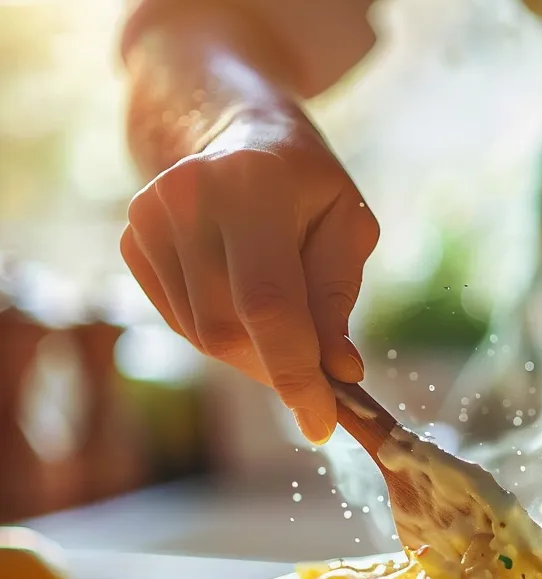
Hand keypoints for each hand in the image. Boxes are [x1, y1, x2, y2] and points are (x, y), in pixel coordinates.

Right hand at [120, 109, 378, 442]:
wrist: (233, 127)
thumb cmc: (306, 185)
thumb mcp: (347, 228)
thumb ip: (337, 300)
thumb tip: (339, 373)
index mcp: (253, 187)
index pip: (270, 306)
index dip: (296, 374)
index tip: (322, 424)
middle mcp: (188, 199)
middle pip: (230, 329)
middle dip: (279, 369)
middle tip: (316, 382)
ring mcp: (148, 219)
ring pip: (203, 336)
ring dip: (253, 354)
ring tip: (285, 327)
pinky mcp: (131, 242)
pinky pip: (181, 323)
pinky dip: (223, 334)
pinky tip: (244, 301)